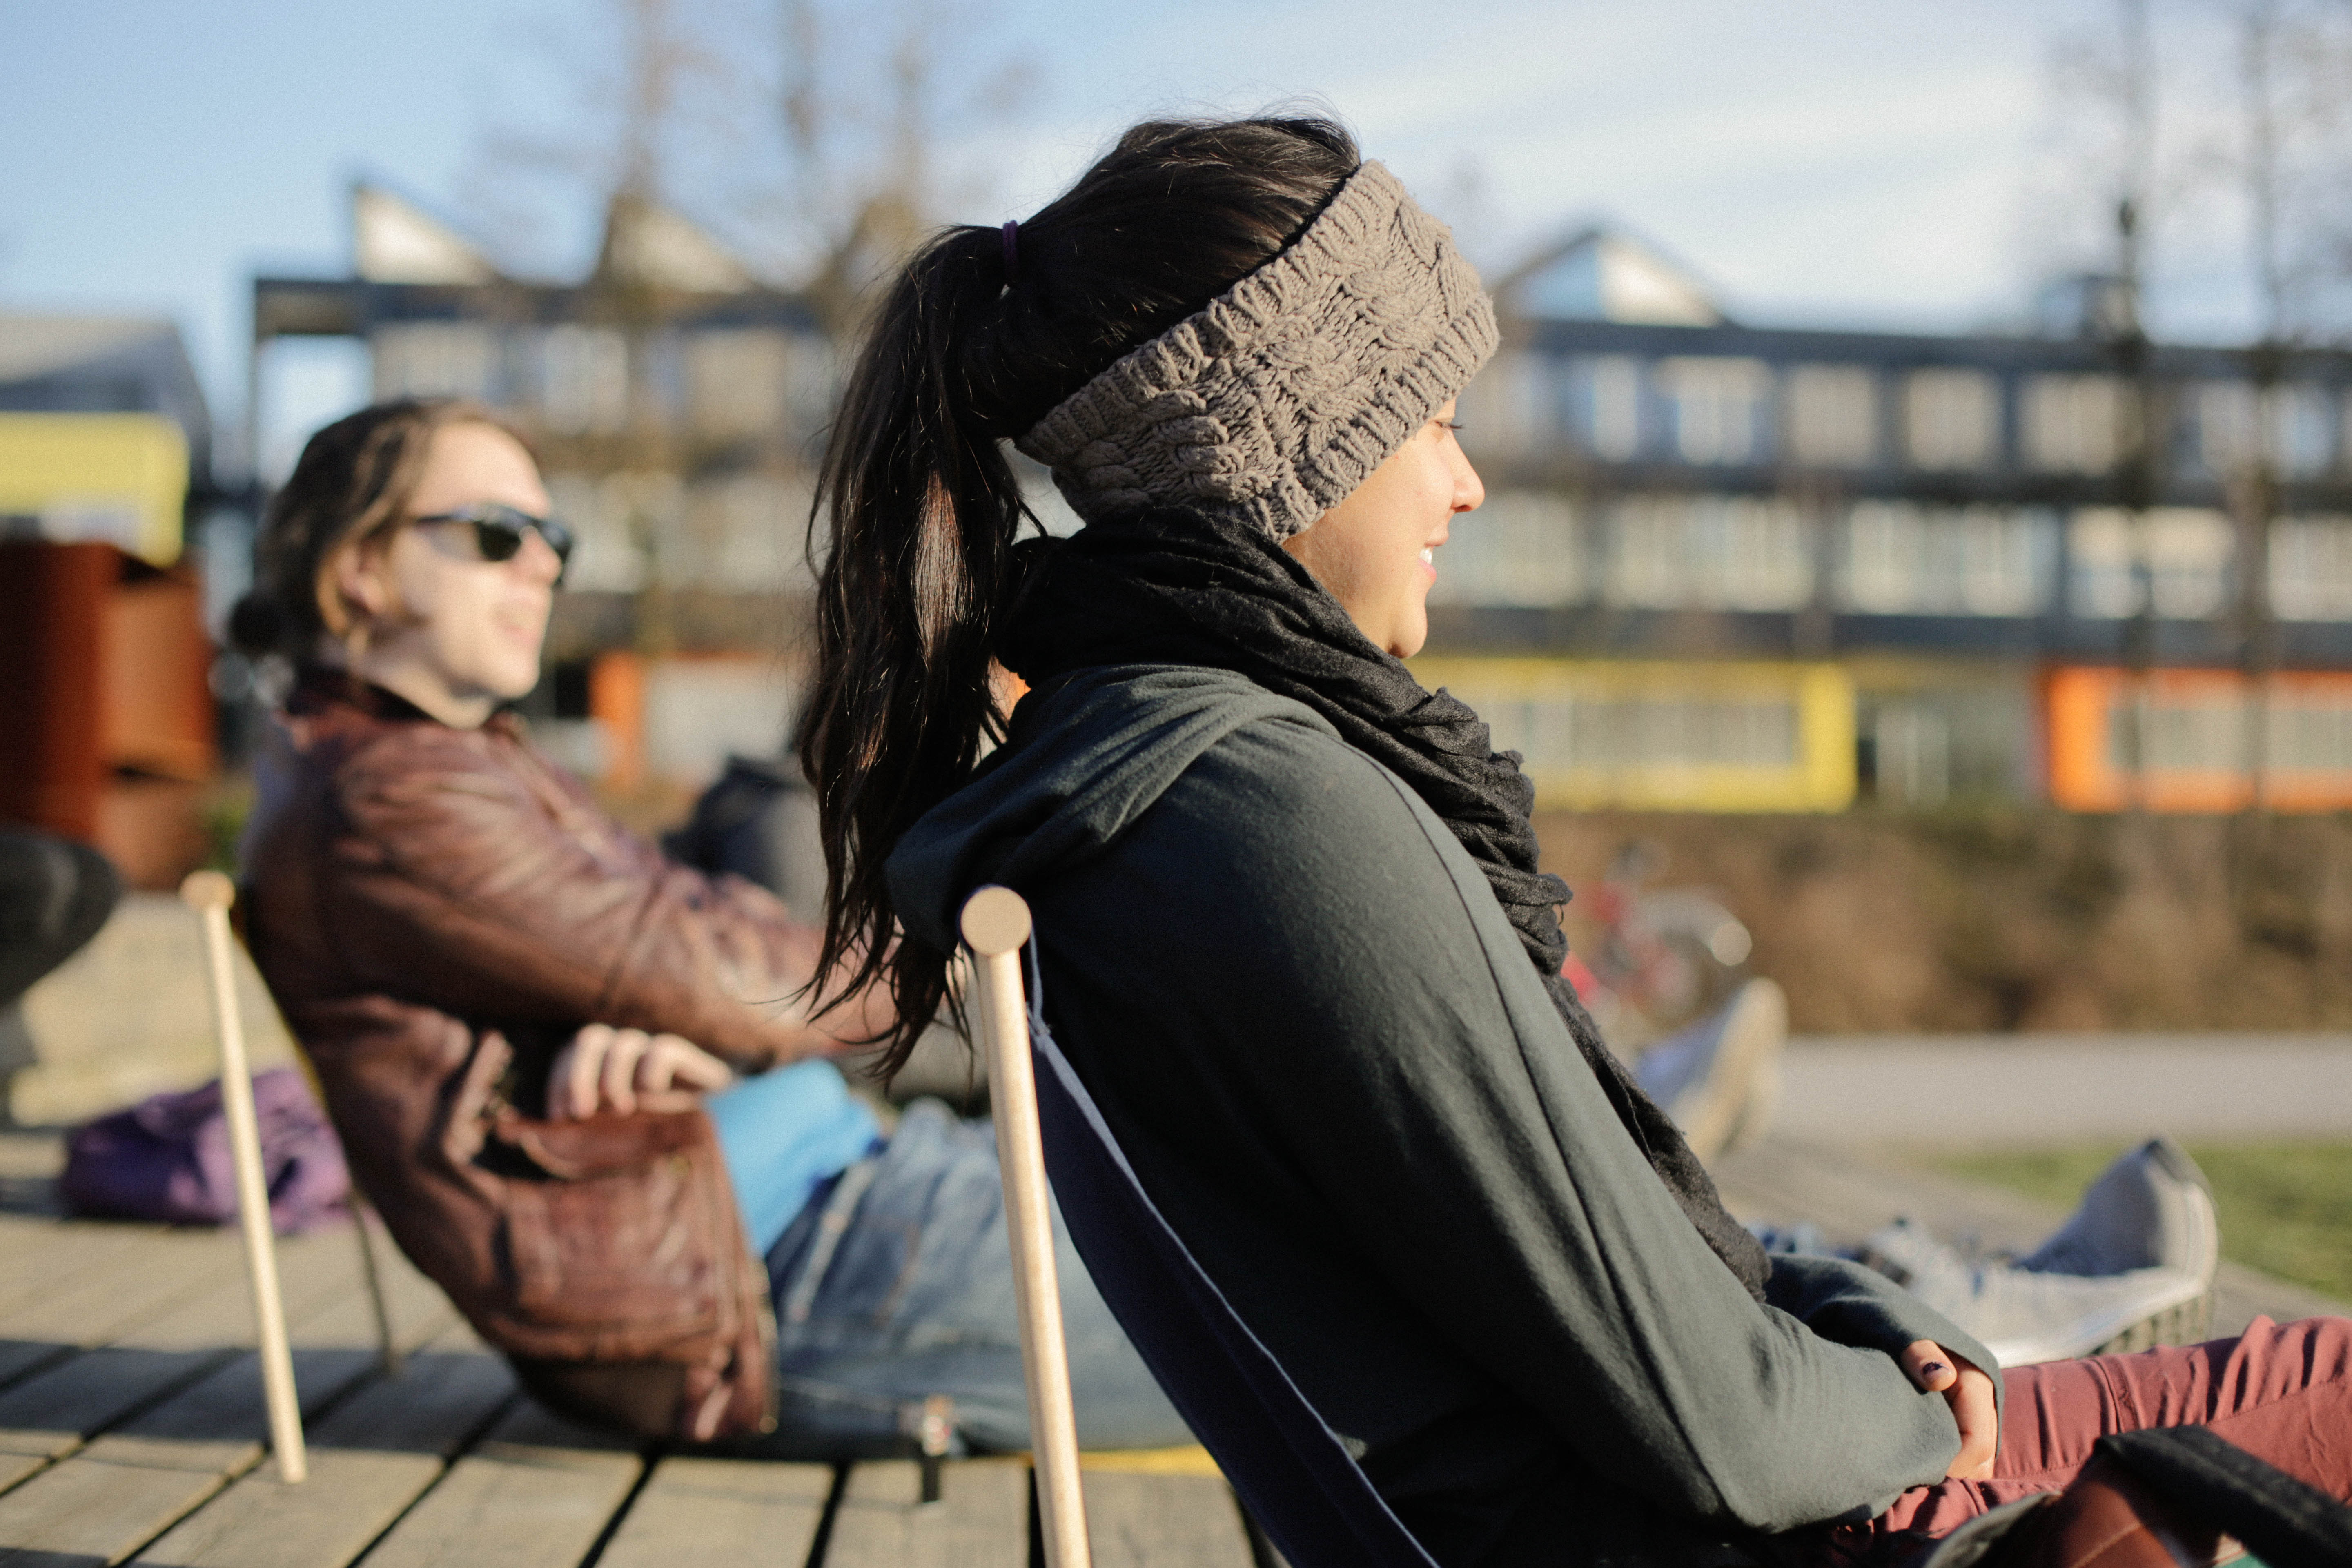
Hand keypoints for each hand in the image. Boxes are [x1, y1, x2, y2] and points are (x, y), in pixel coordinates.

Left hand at [547, 1024, 732, 1118]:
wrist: (706, 1130)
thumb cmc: (643, 1131)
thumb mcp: (598, 1135)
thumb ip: (562, 1126)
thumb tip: (514, 1127)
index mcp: (599, 1063)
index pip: (568, 1054)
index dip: (559, 1083)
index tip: (559, 1118)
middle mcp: (623, 1051)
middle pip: (590, 1039)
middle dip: (579, 1076)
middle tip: (582, 1114)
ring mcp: (652, 1052)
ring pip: (625, 1044)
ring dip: (614, 1078)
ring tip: (622, 1110)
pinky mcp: (684, 1058)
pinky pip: (663, 1050)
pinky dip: (651, 1072)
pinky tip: (652, 1094)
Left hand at [1902, 1340, 1997, 1480]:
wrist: (1885, 1318)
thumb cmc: (1891, 1326)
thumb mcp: (1901, 1333)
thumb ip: (1918, 1353)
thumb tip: (1940, 1377)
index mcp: (1977, 1383)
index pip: (1978, 1443)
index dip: (1953, 1464)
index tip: (1919, 1471)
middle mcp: (1983, 1401)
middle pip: (1981, 1457)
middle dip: (1954, 1471)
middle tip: (1914, 1476)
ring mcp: (1974, 1411)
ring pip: (1976, 1458)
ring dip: (1951, 1468)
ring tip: (1914, 1469)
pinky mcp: (1961, 1417)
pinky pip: (1963, 1450)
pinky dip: (1946, 1460)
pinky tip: (1917, 1461)